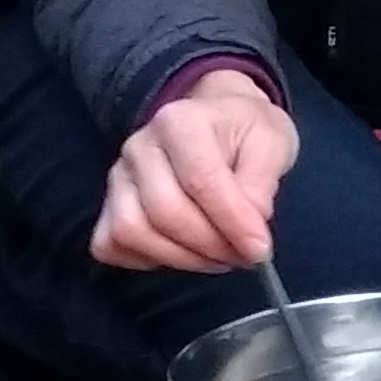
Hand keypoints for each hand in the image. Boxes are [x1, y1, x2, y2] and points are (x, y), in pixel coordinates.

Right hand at [92, 70, 298, 271]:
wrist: (219, 122)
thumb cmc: (245, 132)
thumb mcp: (272, 145)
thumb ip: (260, 186)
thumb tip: (248, 234)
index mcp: (181, 121)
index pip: (200, 180)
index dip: (232, 221)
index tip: (259, 248)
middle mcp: (140, 147)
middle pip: (164, 211)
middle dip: (210, 245)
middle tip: (243, 255)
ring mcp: (118, 177)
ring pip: (132, 232)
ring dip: (181, 257)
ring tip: (218, 256)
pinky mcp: (108, 204)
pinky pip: (112, 244)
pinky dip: (148, 259)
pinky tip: (184, 252)